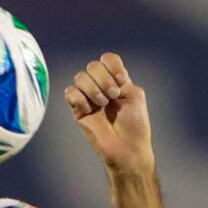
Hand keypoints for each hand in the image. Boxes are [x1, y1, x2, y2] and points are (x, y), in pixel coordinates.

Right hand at [66, 52, 155, 178]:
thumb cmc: (135, 125)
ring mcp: (88, 97)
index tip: (121, 81)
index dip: (112, 66)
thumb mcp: (136, 95)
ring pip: (80, 77)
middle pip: (92, 66)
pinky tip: (89, 109)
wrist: (127, 148)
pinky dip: (80, 98)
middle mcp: (101, 86)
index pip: (107, 59)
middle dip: (104, 79)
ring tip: (103, 104)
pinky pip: (70, 93)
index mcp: (116, 80)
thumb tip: (108, 76)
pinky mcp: (78, 110)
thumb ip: (123, 79)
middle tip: (113, 96)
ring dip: (93, 89)